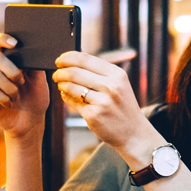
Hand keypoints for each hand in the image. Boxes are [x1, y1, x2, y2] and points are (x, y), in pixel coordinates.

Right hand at [0, 34, 49, 140]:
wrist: (32, 121)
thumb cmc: (35, 97)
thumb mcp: (40, 78)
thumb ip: (35, 63)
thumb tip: (34, 47)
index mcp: (9, 62)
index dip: (2, 39)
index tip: (14, 43)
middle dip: (12, 71)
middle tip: (22, 82)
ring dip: (12, 88)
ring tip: (18, 97)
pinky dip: (5, 98)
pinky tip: (10, 103)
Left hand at [52, 51, 162, 165]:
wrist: (134, 133)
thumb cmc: (123, 108)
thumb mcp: (119, 85)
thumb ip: (100, 73)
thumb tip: (74, 64)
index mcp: (117, 74)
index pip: (86, 59)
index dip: (68, 57)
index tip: (60, 59)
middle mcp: (111, 86)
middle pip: (75, 72)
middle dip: (61, 72)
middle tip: (56, 73)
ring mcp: (102, 102)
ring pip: (71, 87)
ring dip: (61, 84)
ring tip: (60, 84)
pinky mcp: (93, 115)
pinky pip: (72, 102)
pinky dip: (65, 97)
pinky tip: (66, 95)